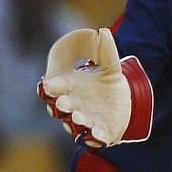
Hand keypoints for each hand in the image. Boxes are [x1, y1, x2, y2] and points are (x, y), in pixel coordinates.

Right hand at [40, 28, 132, 146]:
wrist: (123, 102)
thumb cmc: (105, 82)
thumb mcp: (109, 65)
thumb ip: (105, 51)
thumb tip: (103, 32)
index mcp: (68, 87)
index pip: (52, 88)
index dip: (50, 87)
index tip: (49, 85)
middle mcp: (71, 105)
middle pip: (59, 109)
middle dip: (60, 107)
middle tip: (63, 104)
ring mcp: (84, 120)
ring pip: (74, 125)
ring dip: (76, 123)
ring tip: (80, 119)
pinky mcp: (99, 132)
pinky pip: (94, 138)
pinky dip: (95, 137)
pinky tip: (99, 135)